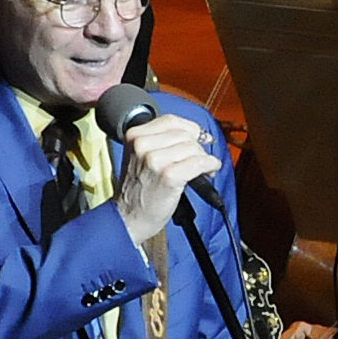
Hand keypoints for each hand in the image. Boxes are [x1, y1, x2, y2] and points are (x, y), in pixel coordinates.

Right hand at [114, 108, 214, 245]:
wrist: (128, 217)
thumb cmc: (136, 190)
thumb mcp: (140, 156)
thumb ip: (162, 141)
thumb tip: (197, 134)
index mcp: (134, 136)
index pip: (171, 121)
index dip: (190, 128)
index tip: (199, 136)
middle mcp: (142, 145)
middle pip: (184, 134)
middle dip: (197, 146)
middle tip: (199, 159)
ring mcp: (155, 160)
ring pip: (193, 147)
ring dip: (203, 158)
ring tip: (202, 169)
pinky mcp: (169, 176)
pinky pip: (199, 163)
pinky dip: (209, 166)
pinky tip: (209, 171)